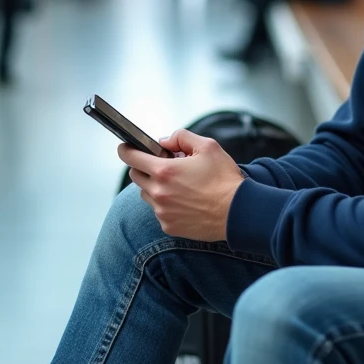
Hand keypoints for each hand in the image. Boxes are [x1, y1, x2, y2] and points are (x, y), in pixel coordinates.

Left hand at [118, 130, 245, 241]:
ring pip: (147, 195)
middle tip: (163, 165)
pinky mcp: (168, 226)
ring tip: (179, 185)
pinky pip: (159, 211)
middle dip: (145, 167)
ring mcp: (162, 212)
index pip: (131, 157)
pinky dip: (166, 204)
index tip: (126, 147)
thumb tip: (163, 142)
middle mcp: (158, 193)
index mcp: (164, 171)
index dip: (126, 150)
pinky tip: (185, 201)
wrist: (238, 212)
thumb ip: (181, 138)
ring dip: (155, 187)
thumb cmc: (224, 179)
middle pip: (136, 176)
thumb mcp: (207, 146)